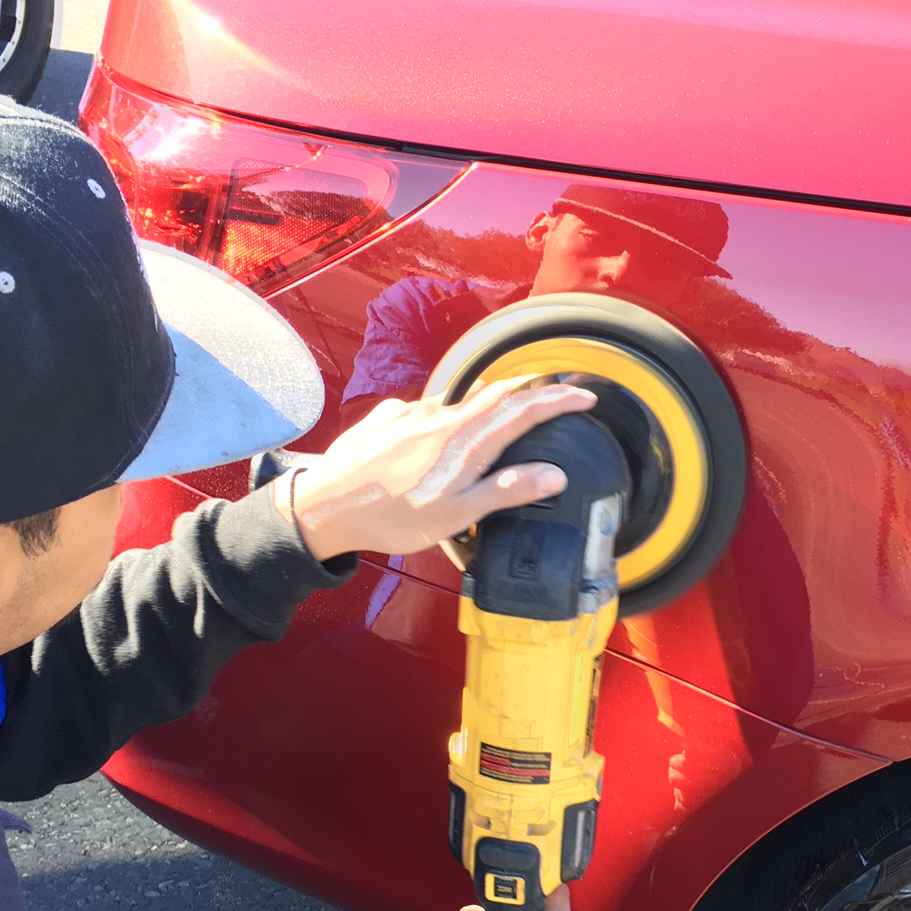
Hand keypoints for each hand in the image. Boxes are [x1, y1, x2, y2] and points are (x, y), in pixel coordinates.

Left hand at [279, 381, 597, 559]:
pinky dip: (444, 417)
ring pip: (459, 402)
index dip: (558, 399)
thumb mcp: (457, 515)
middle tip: (552, 396)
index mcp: (464, 441)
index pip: (523, 409)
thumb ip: (507, 490)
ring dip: (486, 406)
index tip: (584, 395)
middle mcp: (441, 416)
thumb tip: (554, 475)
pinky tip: (437, 435)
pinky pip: (425, 411)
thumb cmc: (391, 518)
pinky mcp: (387, 417)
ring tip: (499, 417)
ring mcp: (411, 413)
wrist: (325, 507)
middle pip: (495, 395)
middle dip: (529, 393)